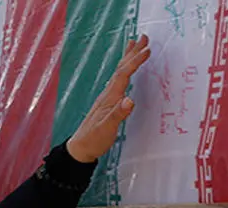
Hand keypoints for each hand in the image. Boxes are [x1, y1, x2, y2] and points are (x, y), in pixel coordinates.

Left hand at [66, 37, 150, 162]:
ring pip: (118, 72)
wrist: (80, 149)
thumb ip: (118, 115)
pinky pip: (117, 81)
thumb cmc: (93, 140)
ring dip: (128, 58)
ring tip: (133, 44)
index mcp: (109, 98)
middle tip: (144, 37)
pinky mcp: (107, 103)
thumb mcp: (106, 129)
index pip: (123, 75)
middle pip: (120, 69)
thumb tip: (130, 101)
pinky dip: (124, 71)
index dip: (135, 62)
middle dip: (132, 53)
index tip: (147, 50)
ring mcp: (106, 98)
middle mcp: (107, 94)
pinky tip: (125, 71)